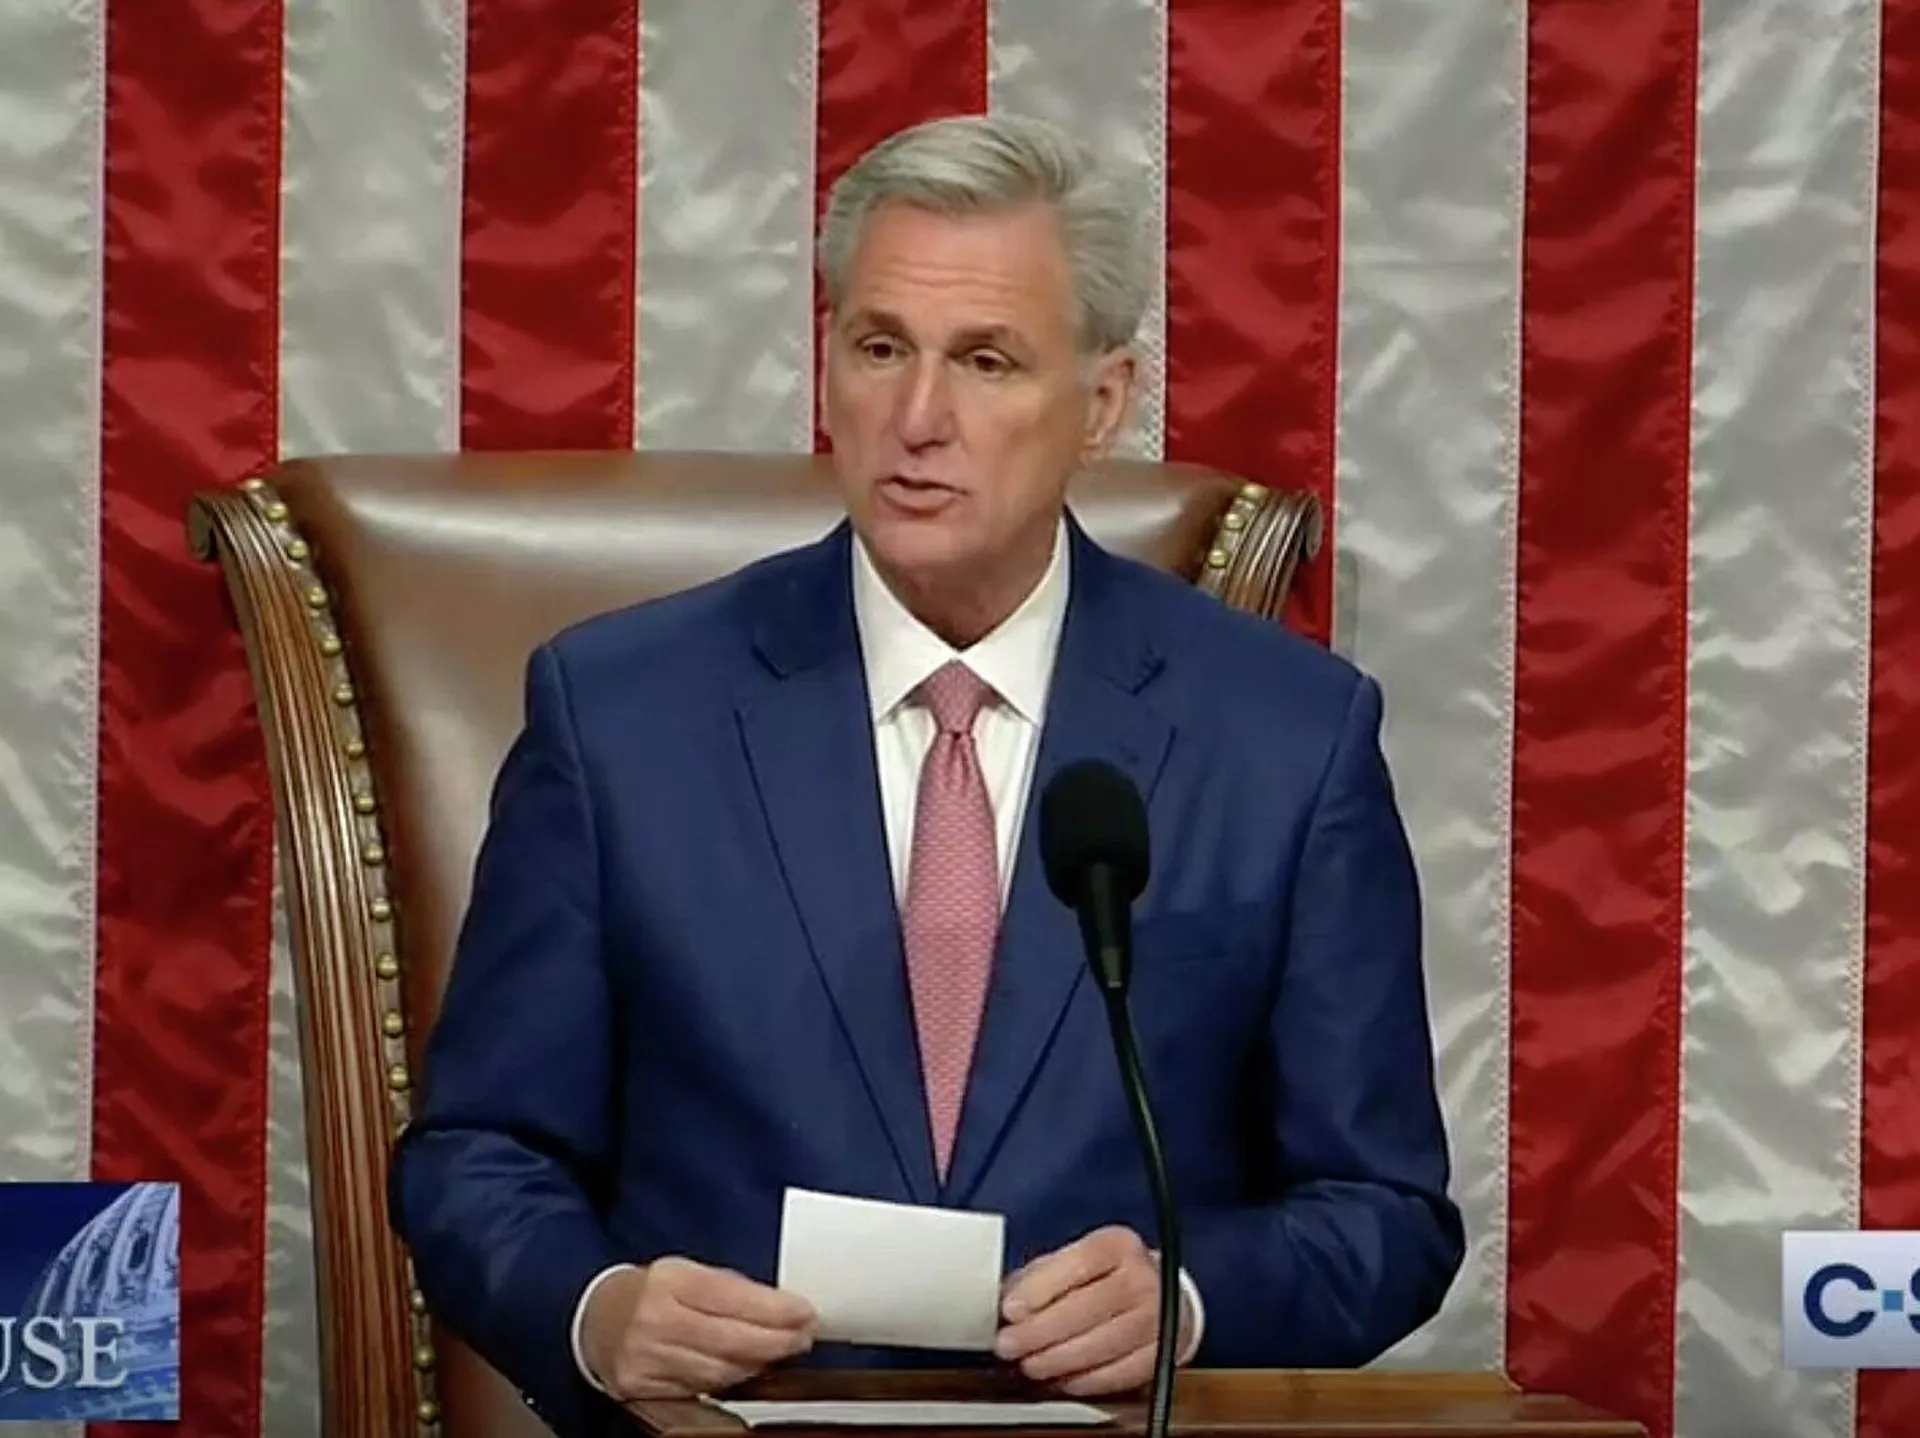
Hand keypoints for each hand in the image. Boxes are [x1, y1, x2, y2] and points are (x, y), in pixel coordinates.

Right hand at [581, 1258, 816, 1399]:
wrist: (593, 1318)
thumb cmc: (649, 1292)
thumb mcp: (686, 1272)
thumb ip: (731, 1289)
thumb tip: (783, 1306)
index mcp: (670, 1281)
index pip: (733, 1298)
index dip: (776, 1310)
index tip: (806, 1313)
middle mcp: (655, 1320)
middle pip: (731, 1341)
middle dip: (777, 1342)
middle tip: (804, 1337)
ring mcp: (647, 1358)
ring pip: (719, 1372)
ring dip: (758, 1364)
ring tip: (779, 1352)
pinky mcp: (642, 1387)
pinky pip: (699, 1390)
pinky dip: (728, 1382)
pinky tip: (745, 1370)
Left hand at [994, 1226, 1192, 1395]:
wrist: (1163, 1296)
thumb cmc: (1107, 1278)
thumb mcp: (1075, 1261)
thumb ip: (1040, 1277)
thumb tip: (1004, 1301)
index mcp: (1119, 1246)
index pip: (1079, 1264)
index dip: (1040, 1289)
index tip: (1009, 1310)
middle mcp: (1143, 1278)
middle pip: (1087, 1308)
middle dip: (1040, 1332)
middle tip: (1009, 1345)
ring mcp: (1158, 1318)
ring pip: (1102, 1346)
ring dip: (1057, 1361)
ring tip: (1030, 1364)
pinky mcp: (1162, 1355)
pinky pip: (1119, 1374)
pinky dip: (1085, 1381)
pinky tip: (1061, 1379)